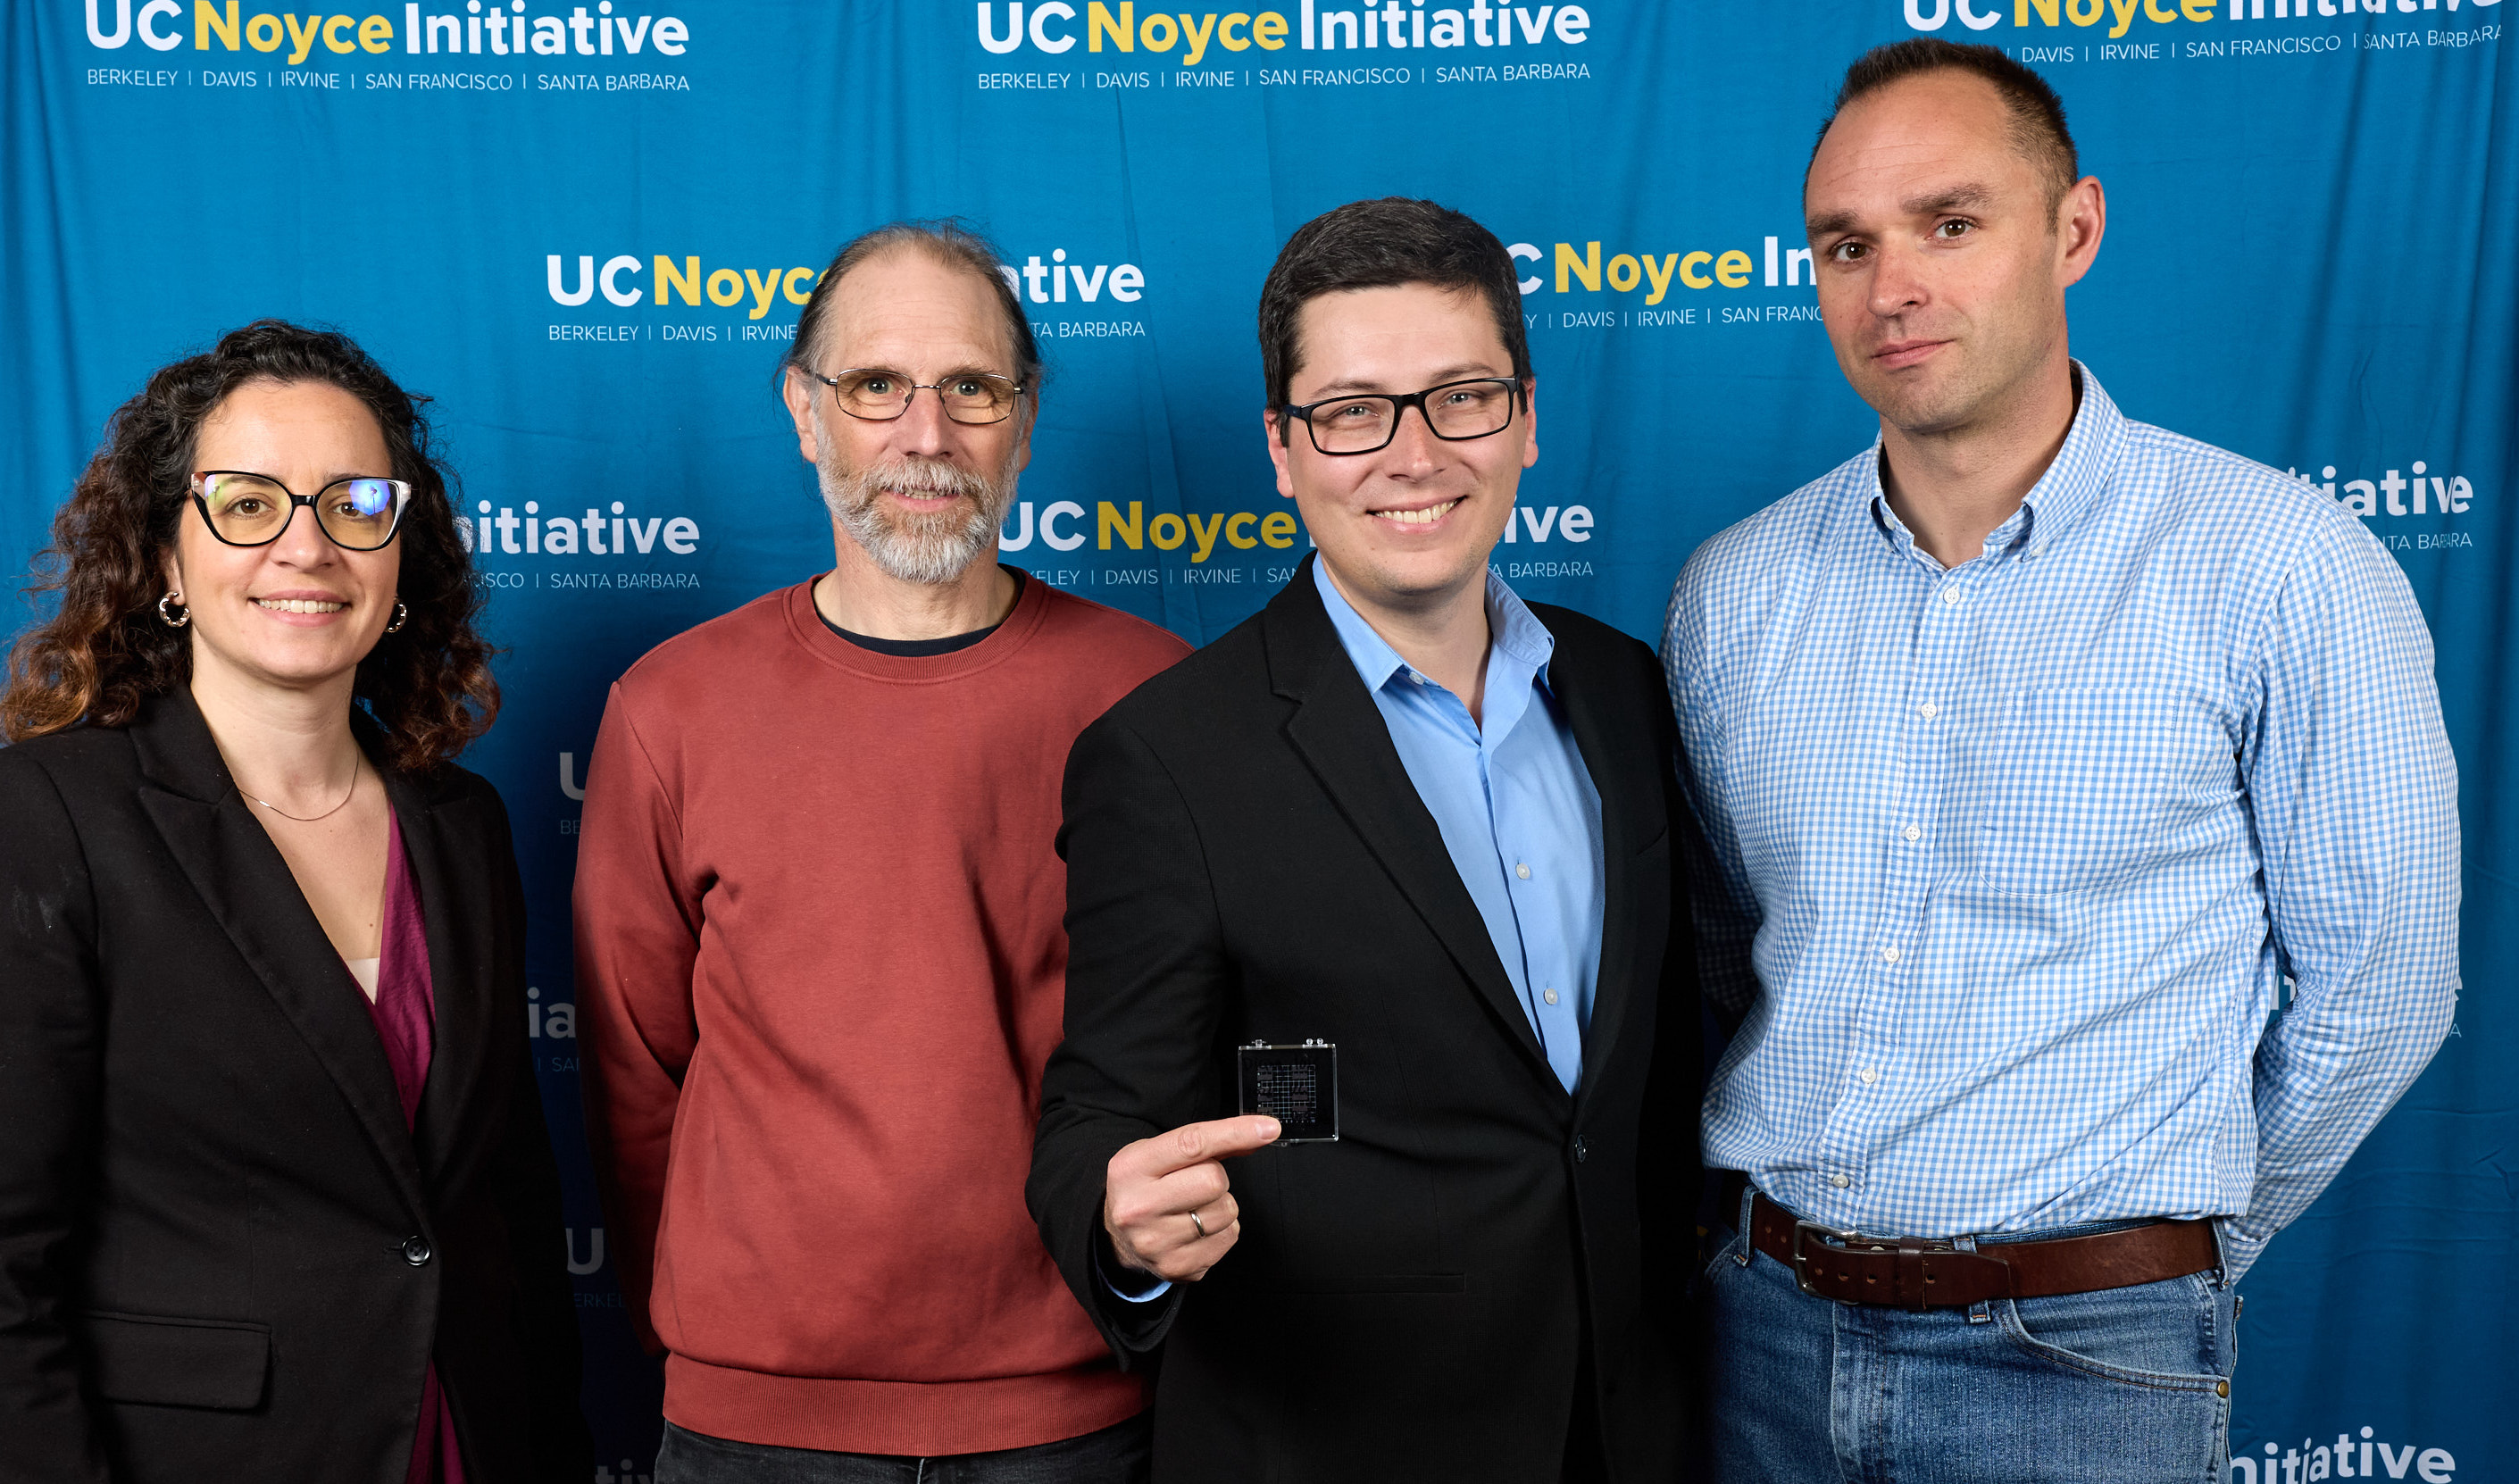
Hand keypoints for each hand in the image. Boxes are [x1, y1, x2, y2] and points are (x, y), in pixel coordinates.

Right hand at [1102, 1115, 1279, 1282]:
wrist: (1119, 1238)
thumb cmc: (1146, 1187)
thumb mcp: (1160, 1154)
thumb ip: (1209, 1141)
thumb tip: (1261, 1132)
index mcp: (1131, 1169)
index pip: (1192, 1144)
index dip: (1235, 1132)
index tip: (1269, 1128)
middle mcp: (1138, 1207)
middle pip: (1214, 1180)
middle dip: (1216, 1177)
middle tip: (1195, 1184)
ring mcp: (1157, 1243)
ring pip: (1227, 1210)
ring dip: (1221, 1204)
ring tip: (1194, 1207)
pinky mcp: (1177, 1267)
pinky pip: (1229, 1237)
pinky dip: (1223, 1229)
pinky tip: (1197, 1229)